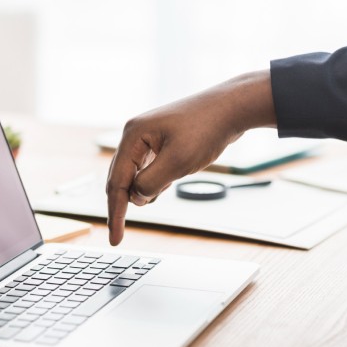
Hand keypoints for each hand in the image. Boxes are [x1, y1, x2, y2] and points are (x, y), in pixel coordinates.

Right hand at [105, 70, 275, 244]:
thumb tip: (136, 198)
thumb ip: (151, 184)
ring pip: (135, 175)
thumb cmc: (206, 129)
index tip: (115, 239)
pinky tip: (169, 181)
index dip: (115, 213)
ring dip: (145, 190)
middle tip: (121, 234)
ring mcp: (148, 137)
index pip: (116, 182)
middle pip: (120, 178)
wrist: (231, 107)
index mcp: (133, 135)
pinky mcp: (161, 142)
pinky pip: (149, 169)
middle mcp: (135, 134)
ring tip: (168, 185)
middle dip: (124, 204)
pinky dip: (155, 181)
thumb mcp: (178, 162)